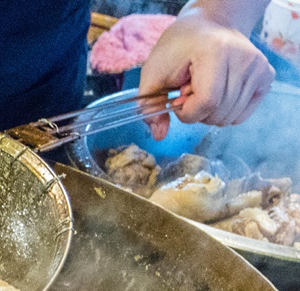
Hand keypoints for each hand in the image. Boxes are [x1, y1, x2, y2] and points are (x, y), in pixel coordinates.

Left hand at [139, 6, 274, 138]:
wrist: (206, 28)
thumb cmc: (178, 50)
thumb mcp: (153, 74)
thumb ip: (150, 106)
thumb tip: (159, 135)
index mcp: (216, 52)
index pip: (207, 101)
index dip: (187, 112)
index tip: (178, 100)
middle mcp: (244, 58)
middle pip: (219, 112)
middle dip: (196, 113)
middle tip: (189, 91)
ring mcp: (259, 66)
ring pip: (230, 118)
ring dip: (210, 113)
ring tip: (204, 88)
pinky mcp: (266, 75)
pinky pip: (242, 115)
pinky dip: (224, 113)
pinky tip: (217, 93)